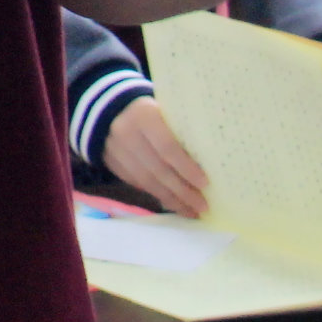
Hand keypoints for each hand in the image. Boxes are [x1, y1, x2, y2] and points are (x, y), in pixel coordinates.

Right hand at [104, 97, 208, 217]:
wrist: (110, 109)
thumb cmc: (152, 110)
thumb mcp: (165, 111)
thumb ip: (181, 130)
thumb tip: (210, 161)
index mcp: (144, 116)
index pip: (168, 147)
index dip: (186, 168)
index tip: (205, 184)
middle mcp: (127, 134)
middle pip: (158, 169)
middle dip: (182, 191)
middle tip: (203, 206)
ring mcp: (116, 151)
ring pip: (147, 182)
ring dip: (172, 199)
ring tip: (192, 211)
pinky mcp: (112, 164)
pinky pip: (138, 185)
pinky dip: (158, 196)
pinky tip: (174, 204)